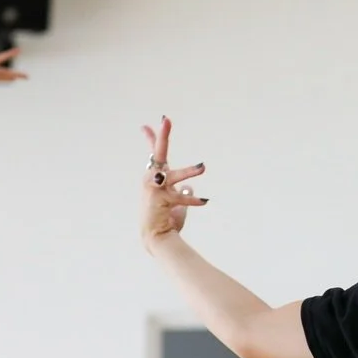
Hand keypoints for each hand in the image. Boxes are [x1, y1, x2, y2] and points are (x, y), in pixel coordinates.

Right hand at [140, 116, 208, 247]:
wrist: (156, 237)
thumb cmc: (165, 218)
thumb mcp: (176, 201)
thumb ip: (182, 191)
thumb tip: (189, 187)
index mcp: (156, 176)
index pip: (155, 152)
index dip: (154, 136)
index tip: (158, 120)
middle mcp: (153, 179)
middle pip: (158, 153)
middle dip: (162, 136)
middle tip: (166, 120)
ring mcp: (155, 190)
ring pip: (173, 175)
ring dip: (188, 172)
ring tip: (203, 167)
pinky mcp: (162, 201)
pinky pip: (181, 199)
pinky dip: (193, 201)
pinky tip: (204, 201)